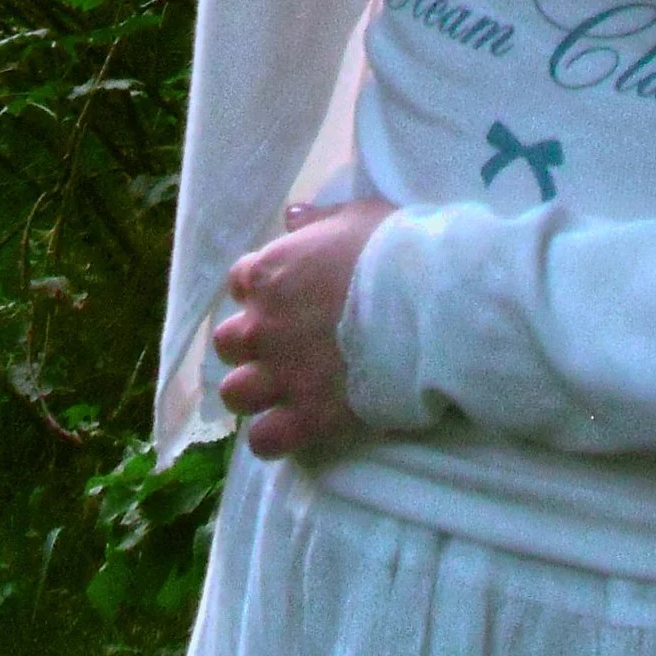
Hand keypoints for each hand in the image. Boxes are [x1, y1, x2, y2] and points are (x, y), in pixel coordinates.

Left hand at [211, 194, 395, 459]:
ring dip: (255, 391)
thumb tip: (290, 216)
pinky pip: (264, 439)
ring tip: (283, 391)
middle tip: (284, 346)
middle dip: (252, 344)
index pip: (240, 283)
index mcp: (270, 275)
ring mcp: (281, 375)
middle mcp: (264, 327)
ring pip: (236, 393)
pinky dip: (273, 437)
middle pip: (229, 342)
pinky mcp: (306, 417)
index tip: (286, 297)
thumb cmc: (393, 252)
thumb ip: (315, 221)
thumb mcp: (354, 218)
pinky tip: (292, 429)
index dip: (262, 292)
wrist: (426, 305)